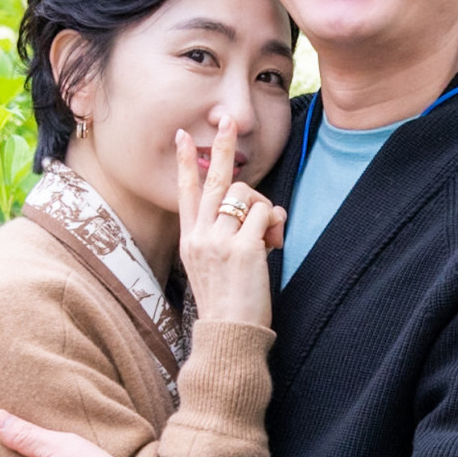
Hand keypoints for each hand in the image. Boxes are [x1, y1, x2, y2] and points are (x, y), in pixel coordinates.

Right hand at [177, 116, 284, 327]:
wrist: (228, 335)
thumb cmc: (226, 305)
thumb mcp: (214, 268)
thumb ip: (230, 236)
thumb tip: (263, 213)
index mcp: (189, 240)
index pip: (185, 193)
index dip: (185, 162)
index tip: (181, 137)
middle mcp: (200, 235)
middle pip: (214, 180)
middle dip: (222, 147)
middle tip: (229, 120)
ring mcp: (220, 240)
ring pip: (246, 195)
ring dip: (264, 207)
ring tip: (269, 236)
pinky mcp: (243, 248)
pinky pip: (266, 214)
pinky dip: (276, 223)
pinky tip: (275, 243)